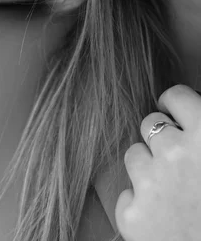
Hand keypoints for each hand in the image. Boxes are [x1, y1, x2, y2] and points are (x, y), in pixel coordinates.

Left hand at [116, 84, 200, 240]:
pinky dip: (140, 205)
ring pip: (133, 155)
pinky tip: (162, 219)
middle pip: (150, 123)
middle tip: (179, 163)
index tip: (177, 116)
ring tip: (171, 191)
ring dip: (147, 168)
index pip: (175, 96)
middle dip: (162, 139)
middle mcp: (175, 153)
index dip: (176, 106)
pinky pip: (126, 195)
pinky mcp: (133, 217)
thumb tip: (189, 114)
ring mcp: (150, 184)